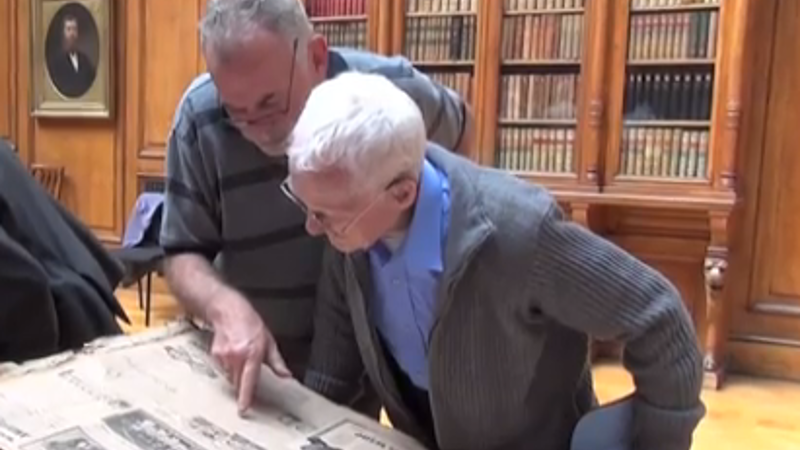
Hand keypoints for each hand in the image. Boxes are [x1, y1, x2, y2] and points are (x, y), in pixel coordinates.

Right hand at [208, 293, 291, 413]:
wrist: (228, 310)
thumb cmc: (250, 323)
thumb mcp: (269, 341)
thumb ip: (277, 362)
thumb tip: (286, 376)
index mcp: (253, 353)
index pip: (249, 380)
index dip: (246, 396)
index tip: (244, 409)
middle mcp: (237, 356)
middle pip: (239, 383)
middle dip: (244, 385)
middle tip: (248, 375)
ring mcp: (224, 356)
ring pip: (231, 377)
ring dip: (237, 373)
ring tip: (241, 356)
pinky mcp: (215, 356)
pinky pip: (224, 369)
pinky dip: (229, 365)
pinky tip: (232, 352)